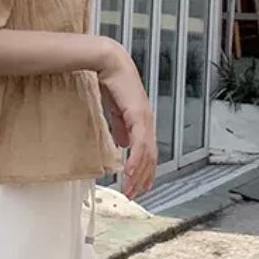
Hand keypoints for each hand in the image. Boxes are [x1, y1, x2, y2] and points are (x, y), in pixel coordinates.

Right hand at [96, 39, 156, 198]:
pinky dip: (136, 161)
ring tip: (132, 190)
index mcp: (141, 121)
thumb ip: (120, 127)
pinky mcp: (138, 117)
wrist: (108, 63)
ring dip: (139, 175)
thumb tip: (123, 143)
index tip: (137, 185)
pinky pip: (139, 145)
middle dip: (143, 178)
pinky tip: (130, 173)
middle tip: (135, 195)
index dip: (144, 170)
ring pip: (147, 154)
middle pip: (150, 157)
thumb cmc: (110, 82)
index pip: (147, 151)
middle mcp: (147, 121)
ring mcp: (144, 119)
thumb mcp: (114, 110)